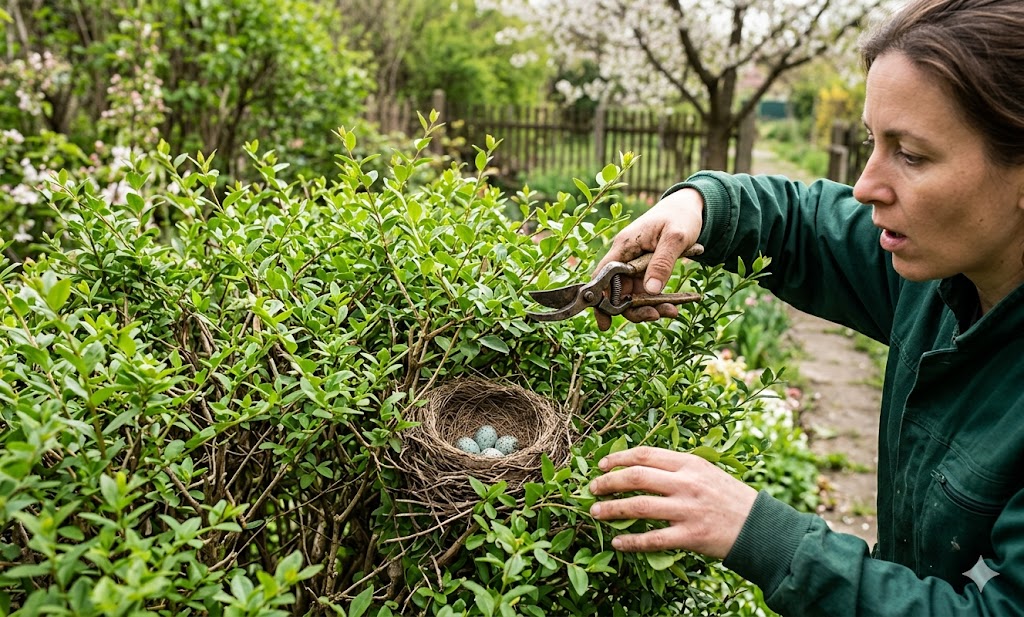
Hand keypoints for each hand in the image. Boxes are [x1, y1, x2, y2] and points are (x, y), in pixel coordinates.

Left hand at [588, 446, 756, 559]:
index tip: (601, 465)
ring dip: (611, 509)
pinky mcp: (690, 536)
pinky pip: (652, 539)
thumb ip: (677, 469)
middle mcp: (686, 483)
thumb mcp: (707, 472)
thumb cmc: (730, 498)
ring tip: (595, 512)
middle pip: (636, 477)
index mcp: (690, 463)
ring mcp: (687, 510)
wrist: (760, 527)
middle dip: (608, 482)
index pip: (645, 454)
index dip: (618, 458)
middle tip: (592, 488)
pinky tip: (617, 542)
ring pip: (638, 506)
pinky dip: (631, 541)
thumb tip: (639, 468)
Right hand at [593, 188, 704, 330]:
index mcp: (624, 246)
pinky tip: (673, 305)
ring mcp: (635, 265)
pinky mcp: (646, 270)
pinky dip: (658, 301)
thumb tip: (651, 290)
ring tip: (672, 311)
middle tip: (655, 316)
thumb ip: (662, 263)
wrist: (691, 207)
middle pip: (618, 292)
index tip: (604, 321)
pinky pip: (646, 291)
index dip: (599, 301)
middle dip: (634, 309)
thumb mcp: (675, 238)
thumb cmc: (680, 217)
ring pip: (633, 295)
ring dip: (649, 307)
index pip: (602, 276)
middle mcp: (625, 258)